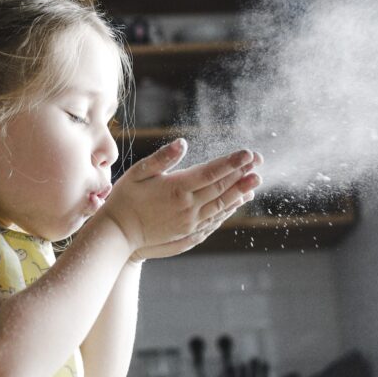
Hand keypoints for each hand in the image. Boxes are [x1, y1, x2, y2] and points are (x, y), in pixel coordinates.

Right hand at [100, 139, 261, 261]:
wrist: (119, 234)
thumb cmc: (125, 199)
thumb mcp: (138, 173)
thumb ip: (162, 158)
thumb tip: (183, 142)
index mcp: (177, 188)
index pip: (211, 172)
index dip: (232, 162)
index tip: (248, 153)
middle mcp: (188, 206)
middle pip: (221, 188)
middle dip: (242, 174)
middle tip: (259, 162)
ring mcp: (190, 222)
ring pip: (222, 205)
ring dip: (240, 192)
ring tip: (256, 181)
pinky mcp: (189, 233)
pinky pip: (215, 220)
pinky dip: (229, 209)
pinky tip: (238, 202)